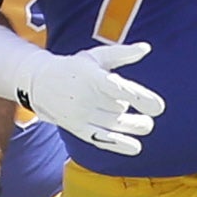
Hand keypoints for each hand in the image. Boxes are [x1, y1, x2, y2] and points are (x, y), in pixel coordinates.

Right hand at [0, 25, 163, 156]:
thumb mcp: (95, 56)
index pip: (115, 88)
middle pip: (117, 109)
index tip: (158, 107)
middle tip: (150, 112)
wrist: (38, 83)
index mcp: (90, 75)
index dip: (137, 97)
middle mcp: (83, 97)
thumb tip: (146, 48)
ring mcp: (79, 115)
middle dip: (132, 109)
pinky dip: (118, 144)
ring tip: (146, 125)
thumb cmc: (74, 68)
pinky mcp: (76, 128)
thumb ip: (121, 54)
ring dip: (132, 127)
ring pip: (112, 125)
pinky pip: (99, 139)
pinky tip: (135, 147)